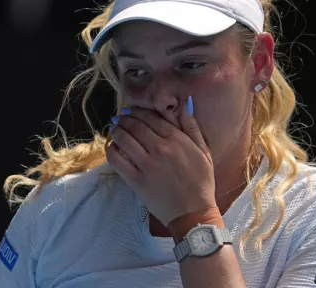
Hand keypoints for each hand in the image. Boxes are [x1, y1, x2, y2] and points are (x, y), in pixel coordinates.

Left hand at [106, 97, 215, 225]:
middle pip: (135, 126)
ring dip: (116, 130)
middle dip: (125, 118)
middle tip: (120, 117)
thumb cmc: (201, 182)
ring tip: (115, 128)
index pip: (151, 118)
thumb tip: (186, 103)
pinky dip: (111, 149)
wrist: (193, 213)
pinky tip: (113, 147)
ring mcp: (146, 165)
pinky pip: (117, 160)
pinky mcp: (136, 180)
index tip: (132, 110)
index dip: (138, 111)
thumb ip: (192, 127)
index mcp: (176, 139)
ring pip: (124, 139)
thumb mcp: (203, 151)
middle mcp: (160, 148)